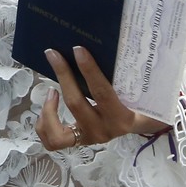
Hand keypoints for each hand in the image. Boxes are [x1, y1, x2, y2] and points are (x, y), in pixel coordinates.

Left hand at [35, 46, 167, 149]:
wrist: (139, 123)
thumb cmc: (140, 101)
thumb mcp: (140, 90)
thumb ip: (129, 75)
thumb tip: (109, 45)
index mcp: (121, 118)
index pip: (102, 93)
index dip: (89, 70)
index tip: (78, 50)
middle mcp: (104, 130)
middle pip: (76, 104)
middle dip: (63, 76)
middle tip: (54, 54)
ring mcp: (89, 138)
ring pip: (58, 133)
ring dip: (48, 110)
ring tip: (51, 91)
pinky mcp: (78, 141)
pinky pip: (53, 140)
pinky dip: (45, 124)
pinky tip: (51, 104)